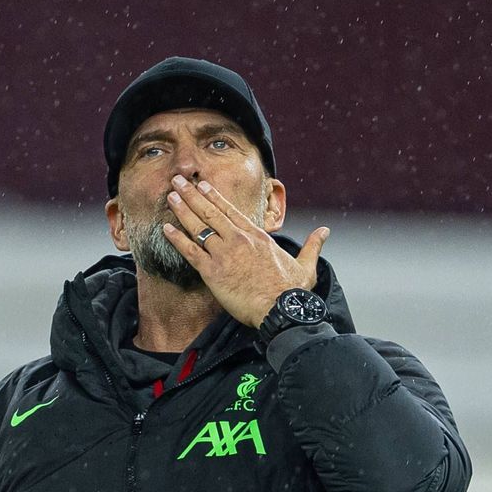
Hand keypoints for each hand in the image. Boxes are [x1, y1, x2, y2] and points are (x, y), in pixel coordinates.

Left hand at [161, 174, 329, 327]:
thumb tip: (325, 231)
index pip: (231, 210)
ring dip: (182, 210)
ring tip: (169, 196)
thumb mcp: (306, 265)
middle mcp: (239, 239)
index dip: (213, 196)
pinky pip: (190, 251)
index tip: (201, 185)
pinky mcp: (213, 272)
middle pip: (210, 212)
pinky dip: (177, 239)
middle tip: (177, 181)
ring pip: (198, 227)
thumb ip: (313, 245)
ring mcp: (225, 254)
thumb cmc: (292, 291)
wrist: (280, 310)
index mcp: (257, 236)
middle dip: (191, 194)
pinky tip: (165, 228)